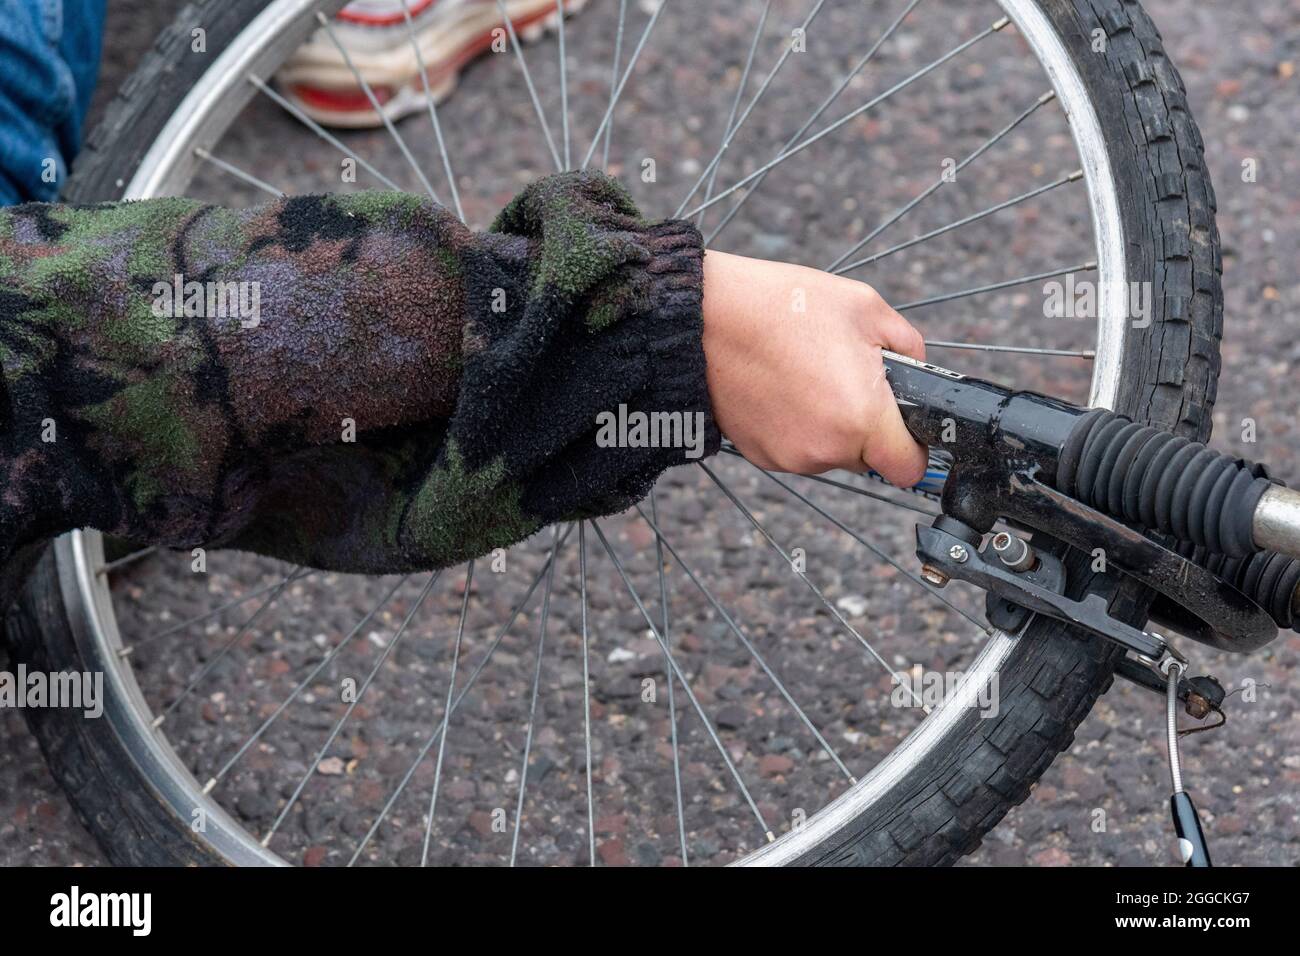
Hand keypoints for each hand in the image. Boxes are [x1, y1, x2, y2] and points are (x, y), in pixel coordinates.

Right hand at [700, 250, 927, 485]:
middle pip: (868, 458)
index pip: (909, 468)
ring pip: (830, 453)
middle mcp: (826, 449)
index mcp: (862, 417)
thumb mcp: (865, 307)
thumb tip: (918, 372)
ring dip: (829, 426)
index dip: (914, 448)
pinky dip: (796, 426)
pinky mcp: (760, 456)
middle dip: (866, 427)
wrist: (706, 317)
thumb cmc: (783, 306)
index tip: (906, 428)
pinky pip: (796, 449)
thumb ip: (908, 347)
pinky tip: (781, 388)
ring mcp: (790, 457)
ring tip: (806, 376)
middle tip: (845, 379)